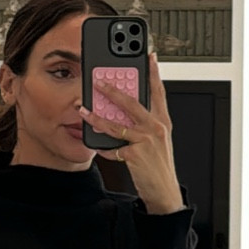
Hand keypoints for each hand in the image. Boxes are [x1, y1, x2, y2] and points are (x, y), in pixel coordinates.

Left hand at [79, 52, 183, 214]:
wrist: (165, 192)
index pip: (158, 92)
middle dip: (113, 90)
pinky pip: (113, 148)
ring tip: (84, 110)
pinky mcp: (135, 155)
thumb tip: (124, 112)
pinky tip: (95, 144)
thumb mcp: (157, 141)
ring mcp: (146, 141)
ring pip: (117, 124)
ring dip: (97, 116)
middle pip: (132, 102)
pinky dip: (103, 147)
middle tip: (99, 80)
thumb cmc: (158, 167)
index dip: (154, 73)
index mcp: (162, 121)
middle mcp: (156, 128)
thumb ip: (145, 124)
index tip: (149, 56)